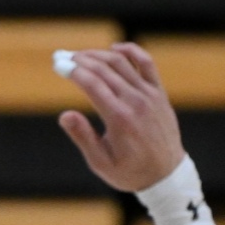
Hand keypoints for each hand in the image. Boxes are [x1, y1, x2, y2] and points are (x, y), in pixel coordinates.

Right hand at [58, 43, 185, 191]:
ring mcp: (150, 95)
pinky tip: (114, 49)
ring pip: (122, 63)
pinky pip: (146, 64)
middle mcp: (135, 102)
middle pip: (104, 69)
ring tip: (79, 55)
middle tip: (61, 57)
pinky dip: (130, 52)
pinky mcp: (159, 93)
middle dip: (79, 60)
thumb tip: (65, 115)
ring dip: (98, 55)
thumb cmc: (129, 171)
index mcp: (119, 118)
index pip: (91, 83)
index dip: (72, 71)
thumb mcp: (100, 162)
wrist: (167, 175)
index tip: (57, 65)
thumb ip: (83, 137)